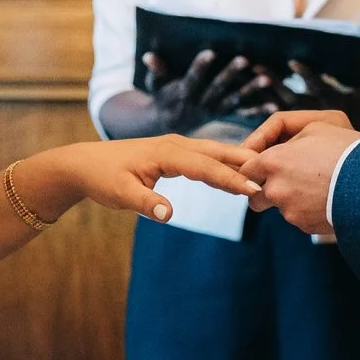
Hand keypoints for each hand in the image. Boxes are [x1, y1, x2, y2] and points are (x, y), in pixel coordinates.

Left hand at [18, 135, 260, 224]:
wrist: (84, 163)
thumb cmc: (102, 177)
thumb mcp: (119, 194)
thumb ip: (144, 202)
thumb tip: (167, 214)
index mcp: (167, 152)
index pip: (206, 166)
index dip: (230, 179)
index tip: (253, 189)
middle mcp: (176, 145)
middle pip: (218, 152)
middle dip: (246, 162)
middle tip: (275, 171)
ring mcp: (176, 147)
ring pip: (215, 152)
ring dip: (239, 160)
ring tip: (266, 170)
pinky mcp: (174, 153)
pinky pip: (206, 157)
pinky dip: (224, 162)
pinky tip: (238, 171)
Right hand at [141, 50, 281, 133]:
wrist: (169, 128)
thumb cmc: (162, 99)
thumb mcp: (154, 86)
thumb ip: (155, 71)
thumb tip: (148, 55)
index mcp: (184, 93)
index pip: (192, 78)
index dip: (200, 66)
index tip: (210, 52)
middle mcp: (202, 103)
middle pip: (217, 88)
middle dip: (230, 74)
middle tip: (244, 59)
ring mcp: (216, 110)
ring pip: (235, 100)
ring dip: (251, 90)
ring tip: (265, 79)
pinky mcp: (226, 115)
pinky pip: (244, 114)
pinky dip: (259, 110)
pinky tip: (274, 104)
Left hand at [243, 111, 359, 238]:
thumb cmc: (345, 148)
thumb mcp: (315, 127)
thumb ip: (286, 141)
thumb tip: (274, 154)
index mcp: (273, 162)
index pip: (245, 170)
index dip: (252, 170)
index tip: (261, 170)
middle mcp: (276, 189)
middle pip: (256, 198)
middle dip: (264, 192)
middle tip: (286, 183)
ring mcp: (290, 211)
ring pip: (281, 208)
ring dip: (291, 200)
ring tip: (317, 188)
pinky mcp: (305, 226)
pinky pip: (300, 218)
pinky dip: (309, 211)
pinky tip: (327, 199)